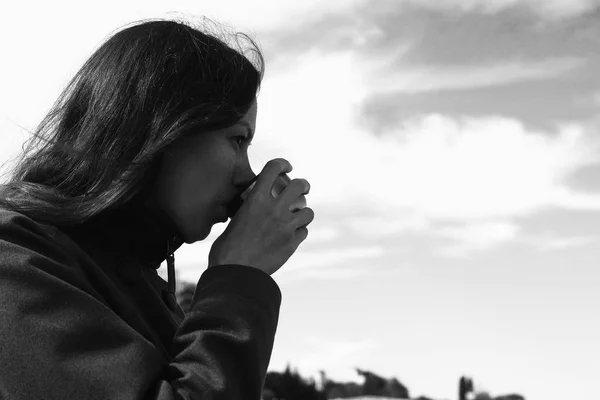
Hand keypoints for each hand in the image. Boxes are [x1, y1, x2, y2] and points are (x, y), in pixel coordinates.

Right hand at [208, 158, 313, 274]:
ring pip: (308, 211)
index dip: (283, 164)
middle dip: (303, 185)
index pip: (274, 168)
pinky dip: (300, 232)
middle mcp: (274, 209)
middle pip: (299, 185)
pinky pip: (304, 231)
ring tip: (298, 216)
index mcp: (256, 199)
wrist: (234, 273)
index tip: (287, 167)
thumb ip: (249, 209)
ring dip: (304, 212)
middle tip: (303, 189)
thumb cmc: (227, 249)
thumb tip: (252, 206)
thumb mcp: (234, 220)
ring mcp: (286, 226)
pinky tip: (292, 236)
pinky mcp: (292, 243)